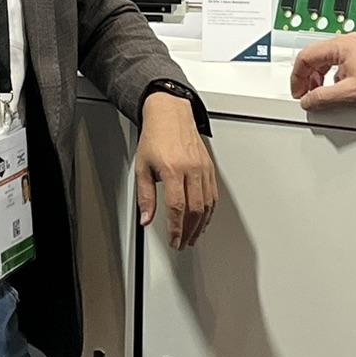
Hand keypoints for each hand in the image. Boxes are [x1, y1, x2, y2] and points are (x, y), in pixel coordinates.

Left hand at [135, 94, 217, 248]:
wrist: (170, 114)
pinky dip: (209, 211)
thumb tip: (146, 218)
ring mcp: (203, 168)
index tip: (175, 240)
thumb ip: (145, 195)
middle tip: (183, 242)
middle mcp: (190, 169)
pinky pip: (213, 194)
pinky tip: (204, 219)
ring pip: (207, 204)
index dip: (176, 229)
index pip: (177, 208)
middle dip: (189, 231)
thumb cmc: (155, 136)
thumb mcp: (142, 167)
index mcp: (172, 169)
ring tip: (193, 236)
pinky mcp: (209, 167)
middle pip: (195, 209)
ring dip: (201, 224)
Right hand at [289, 35, 355, 110]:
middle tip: (307, 94)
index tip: (298, 92)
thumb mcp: (350, 95)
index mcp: (342, 45)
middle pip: (315, 56)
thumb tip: (307, 100)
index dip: (297, 76)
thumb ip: (323, 98)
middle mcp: (348, 42)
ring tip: (320, 93)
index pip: (306, 56)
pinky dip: (331, 76)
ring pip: (326, 60)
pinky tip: (336, 89)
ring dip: (319, 77)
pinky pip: (338, 63)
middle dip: (307, 77)